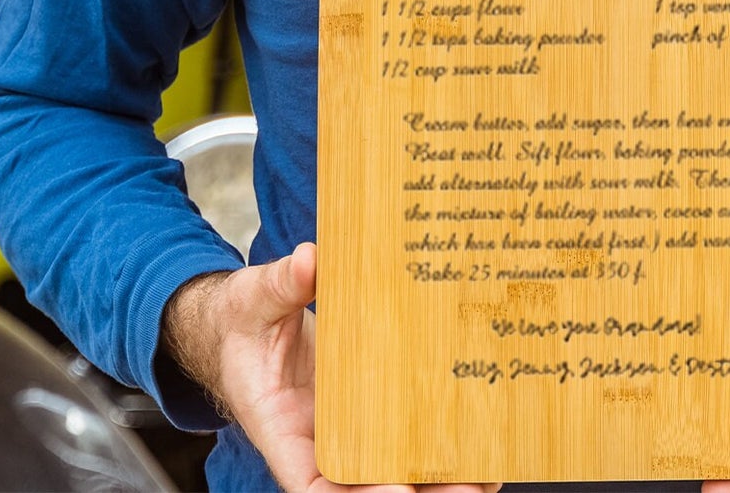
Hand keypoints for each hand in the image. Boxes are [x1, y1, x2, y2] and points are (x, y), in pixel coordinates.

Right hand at [162, 242, 500, 492]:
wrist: (241, 322)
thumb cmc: (242, 319)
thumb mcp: (254, 298)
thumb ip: (281, 284)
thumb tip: (310, 260)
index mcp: (280, 427)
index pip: (313, 482)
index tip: (398, 491)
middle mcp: (317, 436)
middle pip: (366, 482)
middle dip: (416, 490)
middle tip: (470, 483)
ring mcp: (346, 420)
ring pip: (391, 462)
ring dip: (437, 473)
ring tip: (488, 471)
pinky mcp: (369, 398)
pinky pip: (401, 424)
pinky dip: (435, 434)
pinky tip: (478, 431)